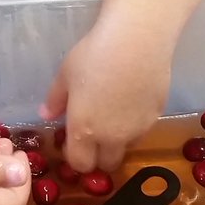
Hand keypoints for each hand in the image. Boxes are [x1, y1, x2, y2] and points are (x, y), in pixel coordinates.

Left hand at [41, 21, 170, 172]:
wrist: (137, 41)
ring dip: (119, 140)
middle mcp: (113, 137)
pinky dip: (135, 123)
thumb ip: (56, 100)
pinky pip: (143, 129)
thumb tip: (47, 115)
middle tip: (94, 133)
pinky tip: (132, 99)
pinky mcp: (157, 116)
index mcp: (84, 130)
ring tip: (114, 113)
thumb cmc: (94, 55)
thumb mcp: (66, 75)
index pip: (80, 164)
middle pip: (107, 164)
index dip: (75, 156)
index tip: (72, 142)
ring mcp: (138, 129)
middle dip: (98, 155)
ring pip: (127, 147)